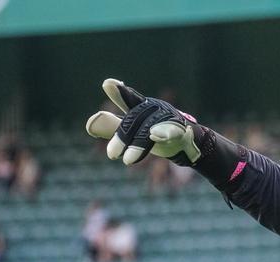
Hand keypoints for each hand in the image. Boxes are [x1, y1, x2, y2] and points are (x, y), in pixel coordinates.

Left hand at [85, 79, 201, 165]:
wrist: (189, 145)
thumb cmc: (156, 133)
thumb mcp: (132, 131)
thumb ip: (111, 126)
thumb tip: (89, 123)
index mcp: (142, 107)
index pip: (129, 100)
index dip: (120, 93)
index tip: (108, 84)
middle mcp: (155, 109)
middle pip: (135, 119)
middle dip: (123, 136)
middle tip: (111, 155)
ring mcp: (169, 118)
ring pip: (150, 128)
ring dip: (138, 143)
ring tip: (126, 160)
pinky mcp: (182, 131)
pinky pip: (173, 131)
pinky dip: (165, 133)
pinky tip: (155, 135)